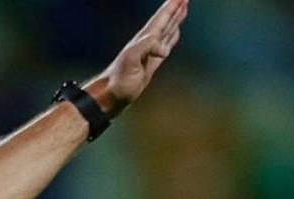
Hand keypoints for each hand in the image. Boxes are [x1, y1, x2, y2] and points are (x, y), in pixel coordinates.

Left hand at [92, 0, 188, 116]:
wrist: (111, 96)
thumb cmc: (118, 80)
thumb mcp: (131, 60)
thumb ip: (147, 47)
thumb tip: (164, 48)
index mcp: (143, 39)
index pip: (160, 18)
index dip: (171, 7)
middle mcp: (147, 43)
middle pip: (165, 21)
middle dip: (175, 9)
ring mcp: (149, 53)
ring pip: (166, 31)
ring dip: (175, 20)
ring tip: (182, 9)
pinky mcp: (151, 64)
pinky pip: (165, 45)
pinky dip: (172, 37)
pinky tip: (174, 33)